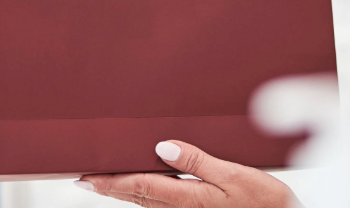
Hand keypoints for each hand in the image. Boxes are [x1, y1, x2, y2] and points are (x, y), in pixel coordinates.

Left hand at [75, 140, 301, 207]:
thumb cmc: (266, 203)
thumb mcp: (235, 176)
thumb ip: (198, 162)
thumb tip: (163, 147)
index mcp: (189, 199)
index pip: (139, 187)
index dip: (110, 181)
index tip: (86, 177)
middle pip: (137, 197)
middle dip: (109, 188)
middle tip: (83, 180)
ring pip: (147, 202)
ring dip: (124, 192)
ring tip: (104, 182)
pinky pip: (162, 204)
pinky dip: (144, 195)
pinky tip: (142, 188)